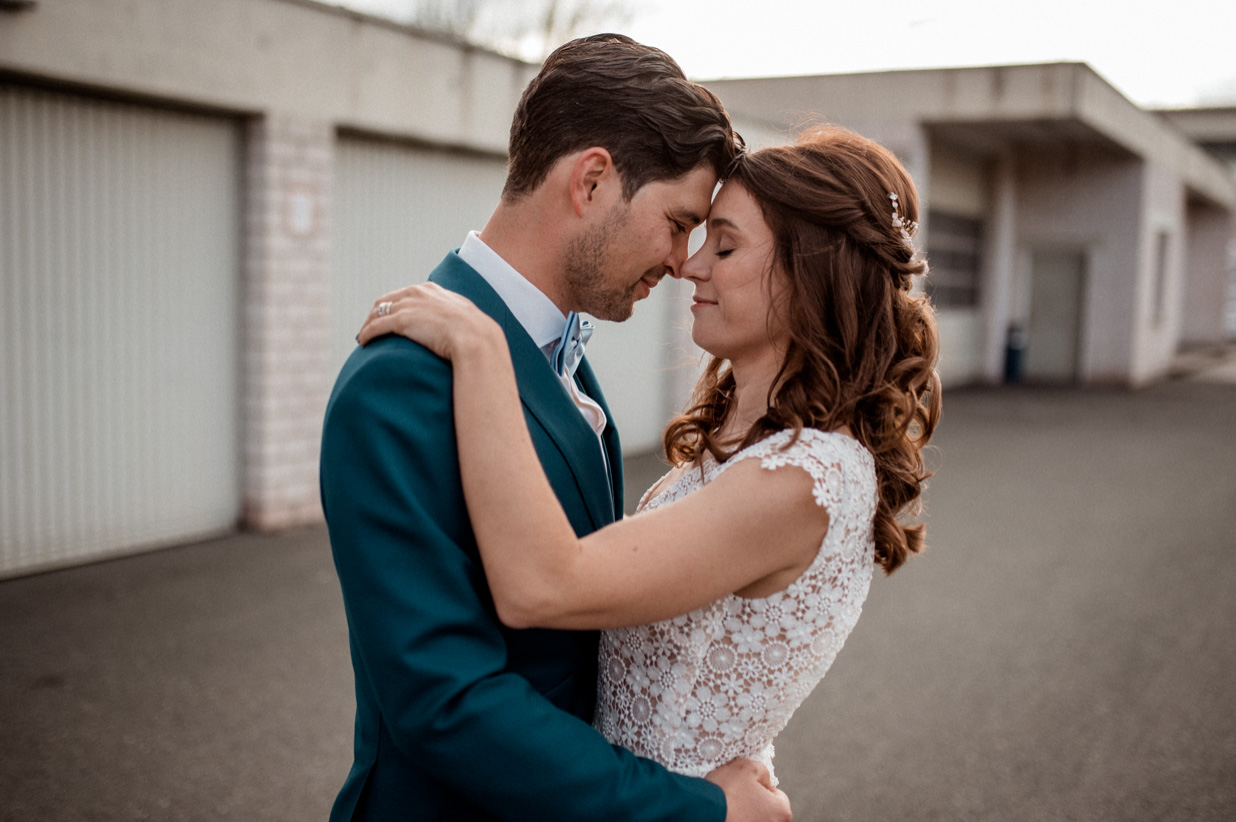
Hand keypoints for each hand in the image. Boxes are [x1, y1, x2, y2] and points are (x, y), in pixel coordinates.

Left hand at [357, 282, 500, 360]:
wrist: (475, 337)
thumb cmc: (475, 333)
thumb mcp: (465, 317)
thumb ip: (454, 316)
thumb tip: (457, 328)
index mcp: (432, 290)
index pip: (404, 294)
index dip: (393, 306)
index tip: (389, 317)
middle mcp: (417, 293)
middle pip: (386, 301)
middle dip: (376, 314)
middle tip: (370, 328)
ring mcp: (408, 306)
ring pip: (378, 312)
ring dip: (368, 324)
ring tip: (363, 336)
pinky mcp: (401, 321)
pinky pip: (376, 326)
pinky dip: (366, 333)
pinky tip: (363, 342)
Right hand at [708, 759, 791, 821]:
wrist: (702, 812)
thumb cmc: (726, 791)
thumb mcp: (747, 767)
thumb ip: (763, 770)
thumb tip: (764, 780)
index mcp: (782, 812)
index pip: (777, 795)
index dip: (761, 786)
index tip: (746, 785)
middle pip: (766, 810)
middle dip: (754, 802)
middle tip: (736, 794)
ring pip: (753, 819)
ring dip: (745, 813)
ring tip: (729, 805)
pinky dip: (735, 819)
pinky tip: (725, 814)